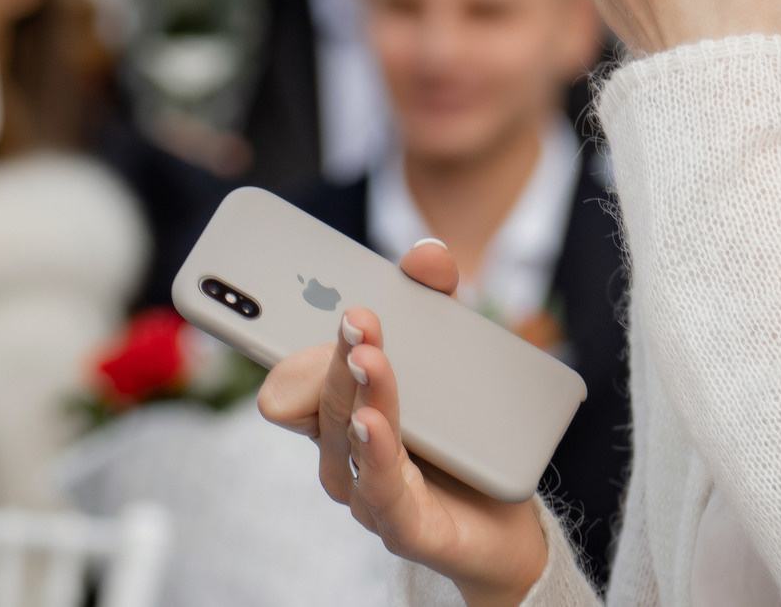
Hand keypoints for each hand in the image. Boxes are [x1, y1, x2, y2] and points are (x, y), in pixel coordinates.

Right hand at [260, 243, 547, 606]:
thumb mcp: (461, 354)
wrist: (509, 518)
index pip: (298, 370)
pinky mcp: (404, 525)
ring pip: (349, 437)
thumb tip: (425, 254)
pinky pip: (382, 488)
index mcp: (342, 409)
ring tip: (367, 356)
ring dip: (356, 393)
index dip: (277, 334)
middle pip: (325, 398)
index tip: (271, 291)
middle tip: (354, 315)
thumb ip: (440, 302)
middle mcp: (344, 449)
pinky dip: (375, 452)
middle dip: (335, 354)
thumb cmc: (466, 433)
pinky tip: (373, 422)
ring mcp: (368, 490)